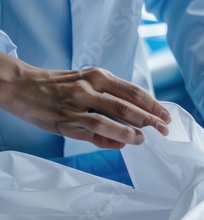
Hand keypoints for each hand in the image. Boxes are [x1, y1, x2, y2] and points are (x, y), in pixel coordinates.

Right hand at [0, 52, 170, 148]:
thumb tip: (131, 124)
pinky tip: (122, 143)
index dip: (152, 104)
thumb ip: (109, 100)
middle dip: (149, 118)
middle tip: (164, 129)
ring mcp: (77, 105)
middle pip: (127, 104)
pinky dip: (110, 139)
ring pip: (111, 118)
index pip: (132, 90)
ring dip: (131, 130)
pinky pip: (92, 132)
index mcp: (98, 76)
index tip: (166, 115)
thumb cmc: (58, 86)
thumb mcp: (86, 82)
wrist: (22, 86)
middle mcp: (90, 87)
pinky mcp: (66, 121)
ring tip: (144, 139)